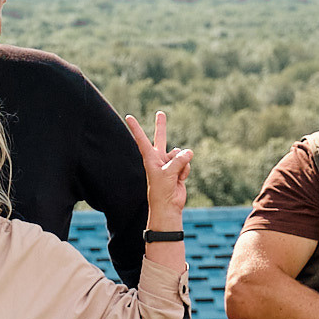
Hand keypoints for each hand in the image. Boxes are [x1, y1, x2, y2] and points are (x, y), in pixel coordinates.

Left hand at [126, 111, 192, 226]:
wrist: (168, 205)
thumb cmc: (162, 190)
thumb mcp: (169, 173)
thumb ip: (179, 160)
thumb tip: (189, 152)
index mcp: (150, 158)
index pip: (141, 139)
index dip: (136, 127)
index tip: (129, 116)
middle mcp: (159, 158)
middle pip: (161, 138)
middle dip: (161, 126)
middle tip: (160, 113)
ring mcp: (169, 163)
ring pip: (181, 154)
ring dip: (181, 164)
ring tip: (175, 176)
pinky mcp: (179, 169)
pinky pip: (187, 163)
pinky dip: (186, 171)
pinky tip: (180, 179)